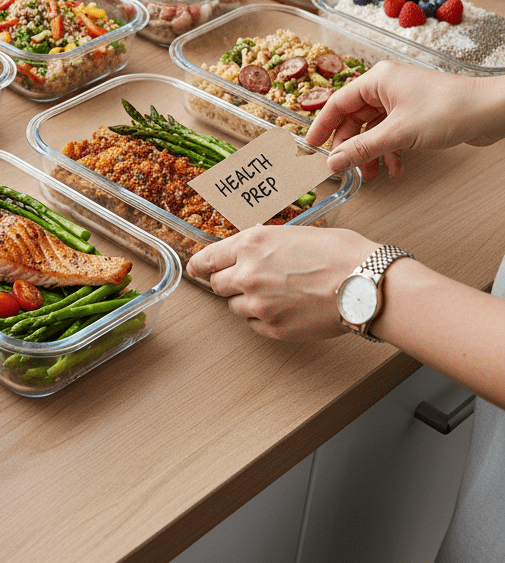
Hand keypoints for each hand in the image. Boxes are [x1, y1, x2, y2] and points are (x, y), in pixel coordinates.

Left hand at [185, 226, 377, 340]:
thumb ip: (262, 246)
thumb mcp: (292, 234)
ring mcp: (258, 304)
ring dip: (248, 301)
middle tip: (251, 281)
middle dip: (230, 283)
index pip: (206, 259)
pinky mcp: (273, 328)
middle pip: (218, 285)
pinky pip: (254, 324)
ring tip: (278, 294)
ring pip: (235, 307)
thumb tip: (249, 254)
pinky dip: (263, 318)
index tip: (197, 270)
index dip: (200, 266)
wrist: (365, 283)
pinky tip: (286, 309)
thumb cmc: (340, 253)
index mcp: (250, 245)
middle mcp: (247, 273)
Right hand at [305, 62, 504, 180]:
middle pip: (354, 119)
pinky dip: (389, 151)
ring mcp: (402, 100)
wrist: (493, 111)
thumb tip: (333, 162)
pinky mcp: (416, 113)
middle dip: (350, 146)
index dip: (322, 126)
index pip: (337, 103)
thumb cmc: (451, 109)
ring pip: (372, 129)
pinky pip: (391, 133)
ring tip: (370, 174)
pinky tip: (395, 168)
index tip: (311, 146)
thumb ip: (361, 149)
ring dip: (370, 153)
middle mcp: (386, 87)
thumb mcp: (398, 134)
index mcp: (377, 80)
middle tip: (344, 167)